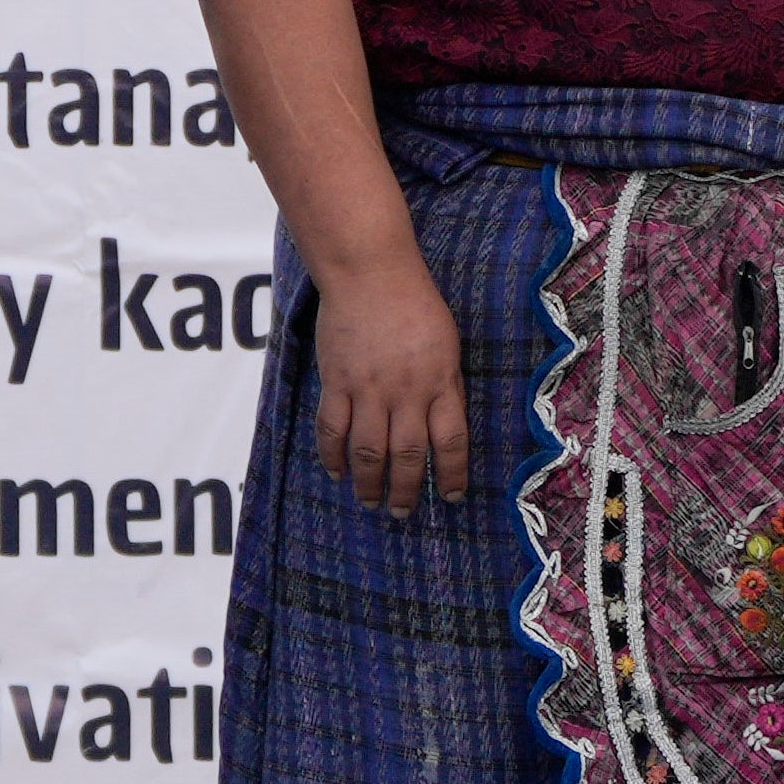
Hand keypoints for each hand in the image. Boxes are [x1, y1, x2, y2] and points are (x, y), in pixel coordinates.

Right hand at [309, 257, 471, 512]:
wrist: (371, 272)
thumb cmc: (416, 302)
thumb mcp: (447, 344)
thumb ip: (445, 384)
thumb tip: (444, 423)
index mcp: (441, 382)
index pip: (450, 442)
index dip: (451, 475)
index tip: (450, 496)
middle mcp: (407, 392)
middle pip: (407, 455)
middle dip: (406, 490)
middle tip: (401, 511)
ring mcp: (369, 389)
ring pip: (368, 451)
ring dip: (369, 482)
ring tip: (370, 501)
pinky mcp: (337, 382)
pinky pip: (332, 429)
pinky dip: (332, 455)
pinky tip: (335, 471)